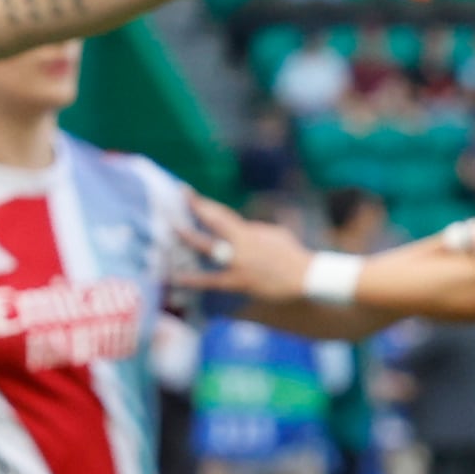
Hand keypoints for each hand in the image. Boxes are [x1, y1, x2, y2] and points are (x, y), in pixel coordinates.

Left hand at [182, 195, 307, 298]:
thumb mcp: (275, 235)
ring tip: (169, 231)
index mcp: (248, 231)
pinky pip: (210, 281)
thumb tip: (244, 227)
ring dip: (189, 237)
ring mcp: (237, 260)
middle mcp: (240, 242)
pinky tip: (174, 278)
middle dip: (195, 207)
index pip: (220, 212)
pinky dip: (192, 280)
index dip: (200, 202)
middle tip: (175, 199)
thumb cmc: (291, 255)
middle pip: (213, 220)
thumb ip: (255, 229)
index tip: (184, 191)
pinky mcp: (237, 281)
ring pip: (209, 246)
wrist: (305, 276)